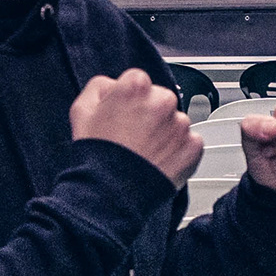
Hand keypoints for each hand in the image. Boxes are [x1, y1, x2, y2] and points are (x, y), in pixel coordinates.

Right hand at [70, 71, 198, 186]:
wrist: (111, 193)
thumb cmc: (97, 154)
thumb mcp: (81, 110)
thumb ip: (99, 86)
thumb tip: (113, 84)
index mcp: (136, 87)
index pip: (138, 82)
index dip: (128, 99)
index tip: (123, 115)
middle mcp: (163, 101)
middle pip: (160, 99)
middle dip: (150, 114)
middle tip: (133, 136)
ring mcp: (180, 125)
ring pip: (175, 122)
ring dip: (164, 133)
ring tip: (144, 152)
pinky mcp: (193, 147)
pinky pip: (189, 143)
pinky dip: (178, 151)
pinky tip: (158, 160)